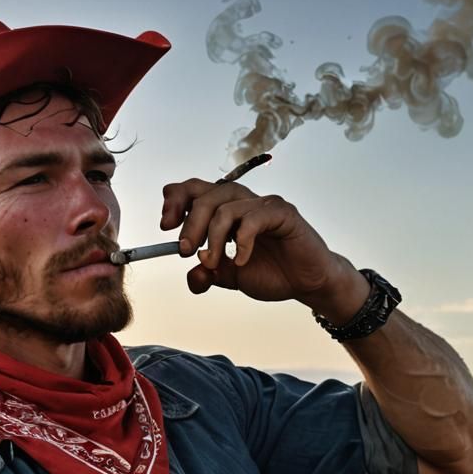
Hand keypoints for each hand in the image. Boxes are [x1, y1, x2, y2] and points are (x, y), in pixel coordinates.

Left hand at [160, 180, 367, 321]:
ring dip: (213, 235)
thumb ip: (209, 274)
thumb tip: (192, 276)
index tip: (165, 226)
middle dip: (189, 223)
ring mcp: (263, 205)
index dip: (175, 199)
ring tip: (213, 261)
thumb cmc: (273, 273)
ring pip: (227, 206)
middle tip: (186, 250)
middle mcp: (243, 201)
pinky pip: (254, 218)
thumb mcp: (231, 277)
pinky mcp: (283, 213)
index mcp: (226, 210)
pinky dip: (242, 241)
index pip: (194, 190)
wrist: (306, 284)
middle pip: (206, 195)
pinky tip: (242, 260)